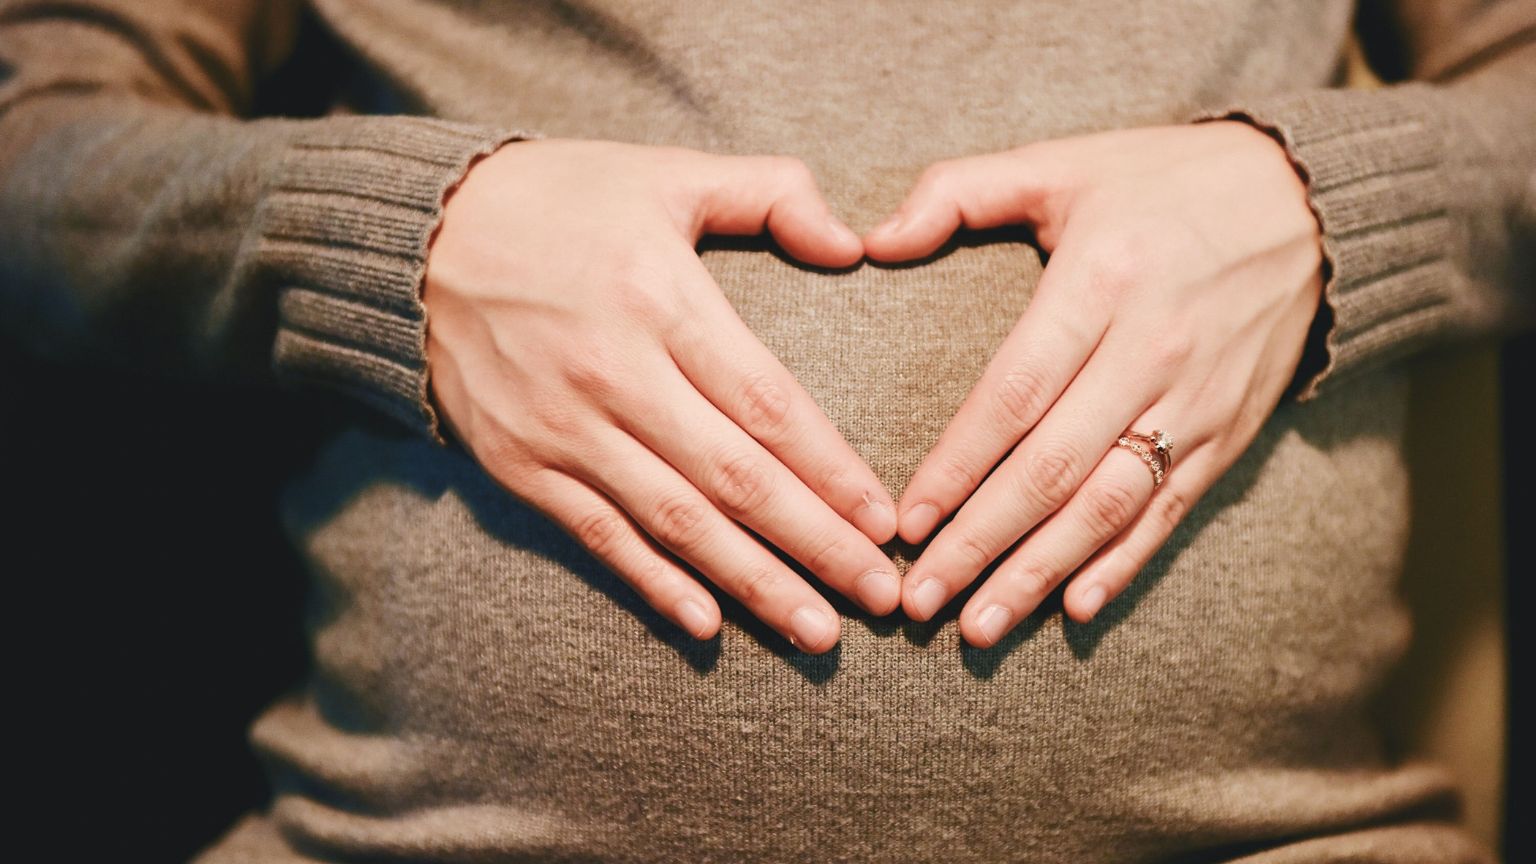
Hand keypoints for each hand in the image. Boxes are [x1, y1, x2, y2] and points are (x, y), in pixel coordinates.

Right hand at [423, 139, 899, 652]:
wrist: (417, 236)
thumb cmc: (559, 200)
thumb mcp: (667, 173)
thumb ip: (770, 193)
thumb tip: (853, 244)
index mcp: (660, 298)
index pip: (767, 404)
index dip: (832, 471)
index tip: (885, 522)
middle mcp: (613, 373)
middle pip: (735, 479)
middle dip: (817, 545)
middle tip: (882, 598)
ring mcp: (561, 428)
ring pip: (676, 523)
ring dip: (753, 583)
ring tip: (819, 631)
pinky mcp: (520, 464)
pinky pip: (598, 537)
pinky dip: (653, 584)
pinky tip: (708, 625)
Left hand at [863, 121, 1323, 646]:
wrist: (1309, 204)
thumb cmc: (1163, 183)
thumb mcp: (1062, 162)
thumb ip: (958, 192)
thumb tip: (870, 241)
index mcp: (1100, 282)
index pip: (1014, 393)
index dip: (957, 465)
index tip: (904, 522)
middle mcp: (1151, 350)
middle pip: (1053, 468)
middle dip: (980, 542)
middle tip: (919, 600)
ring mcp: (1197, 400)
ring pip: (1109, 505)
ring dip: (1040, 573)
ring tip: (979, 627)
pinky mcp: (1230, 432)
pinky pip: (1171, 511)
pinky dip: (1123, 564)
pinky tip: (1074, 608)